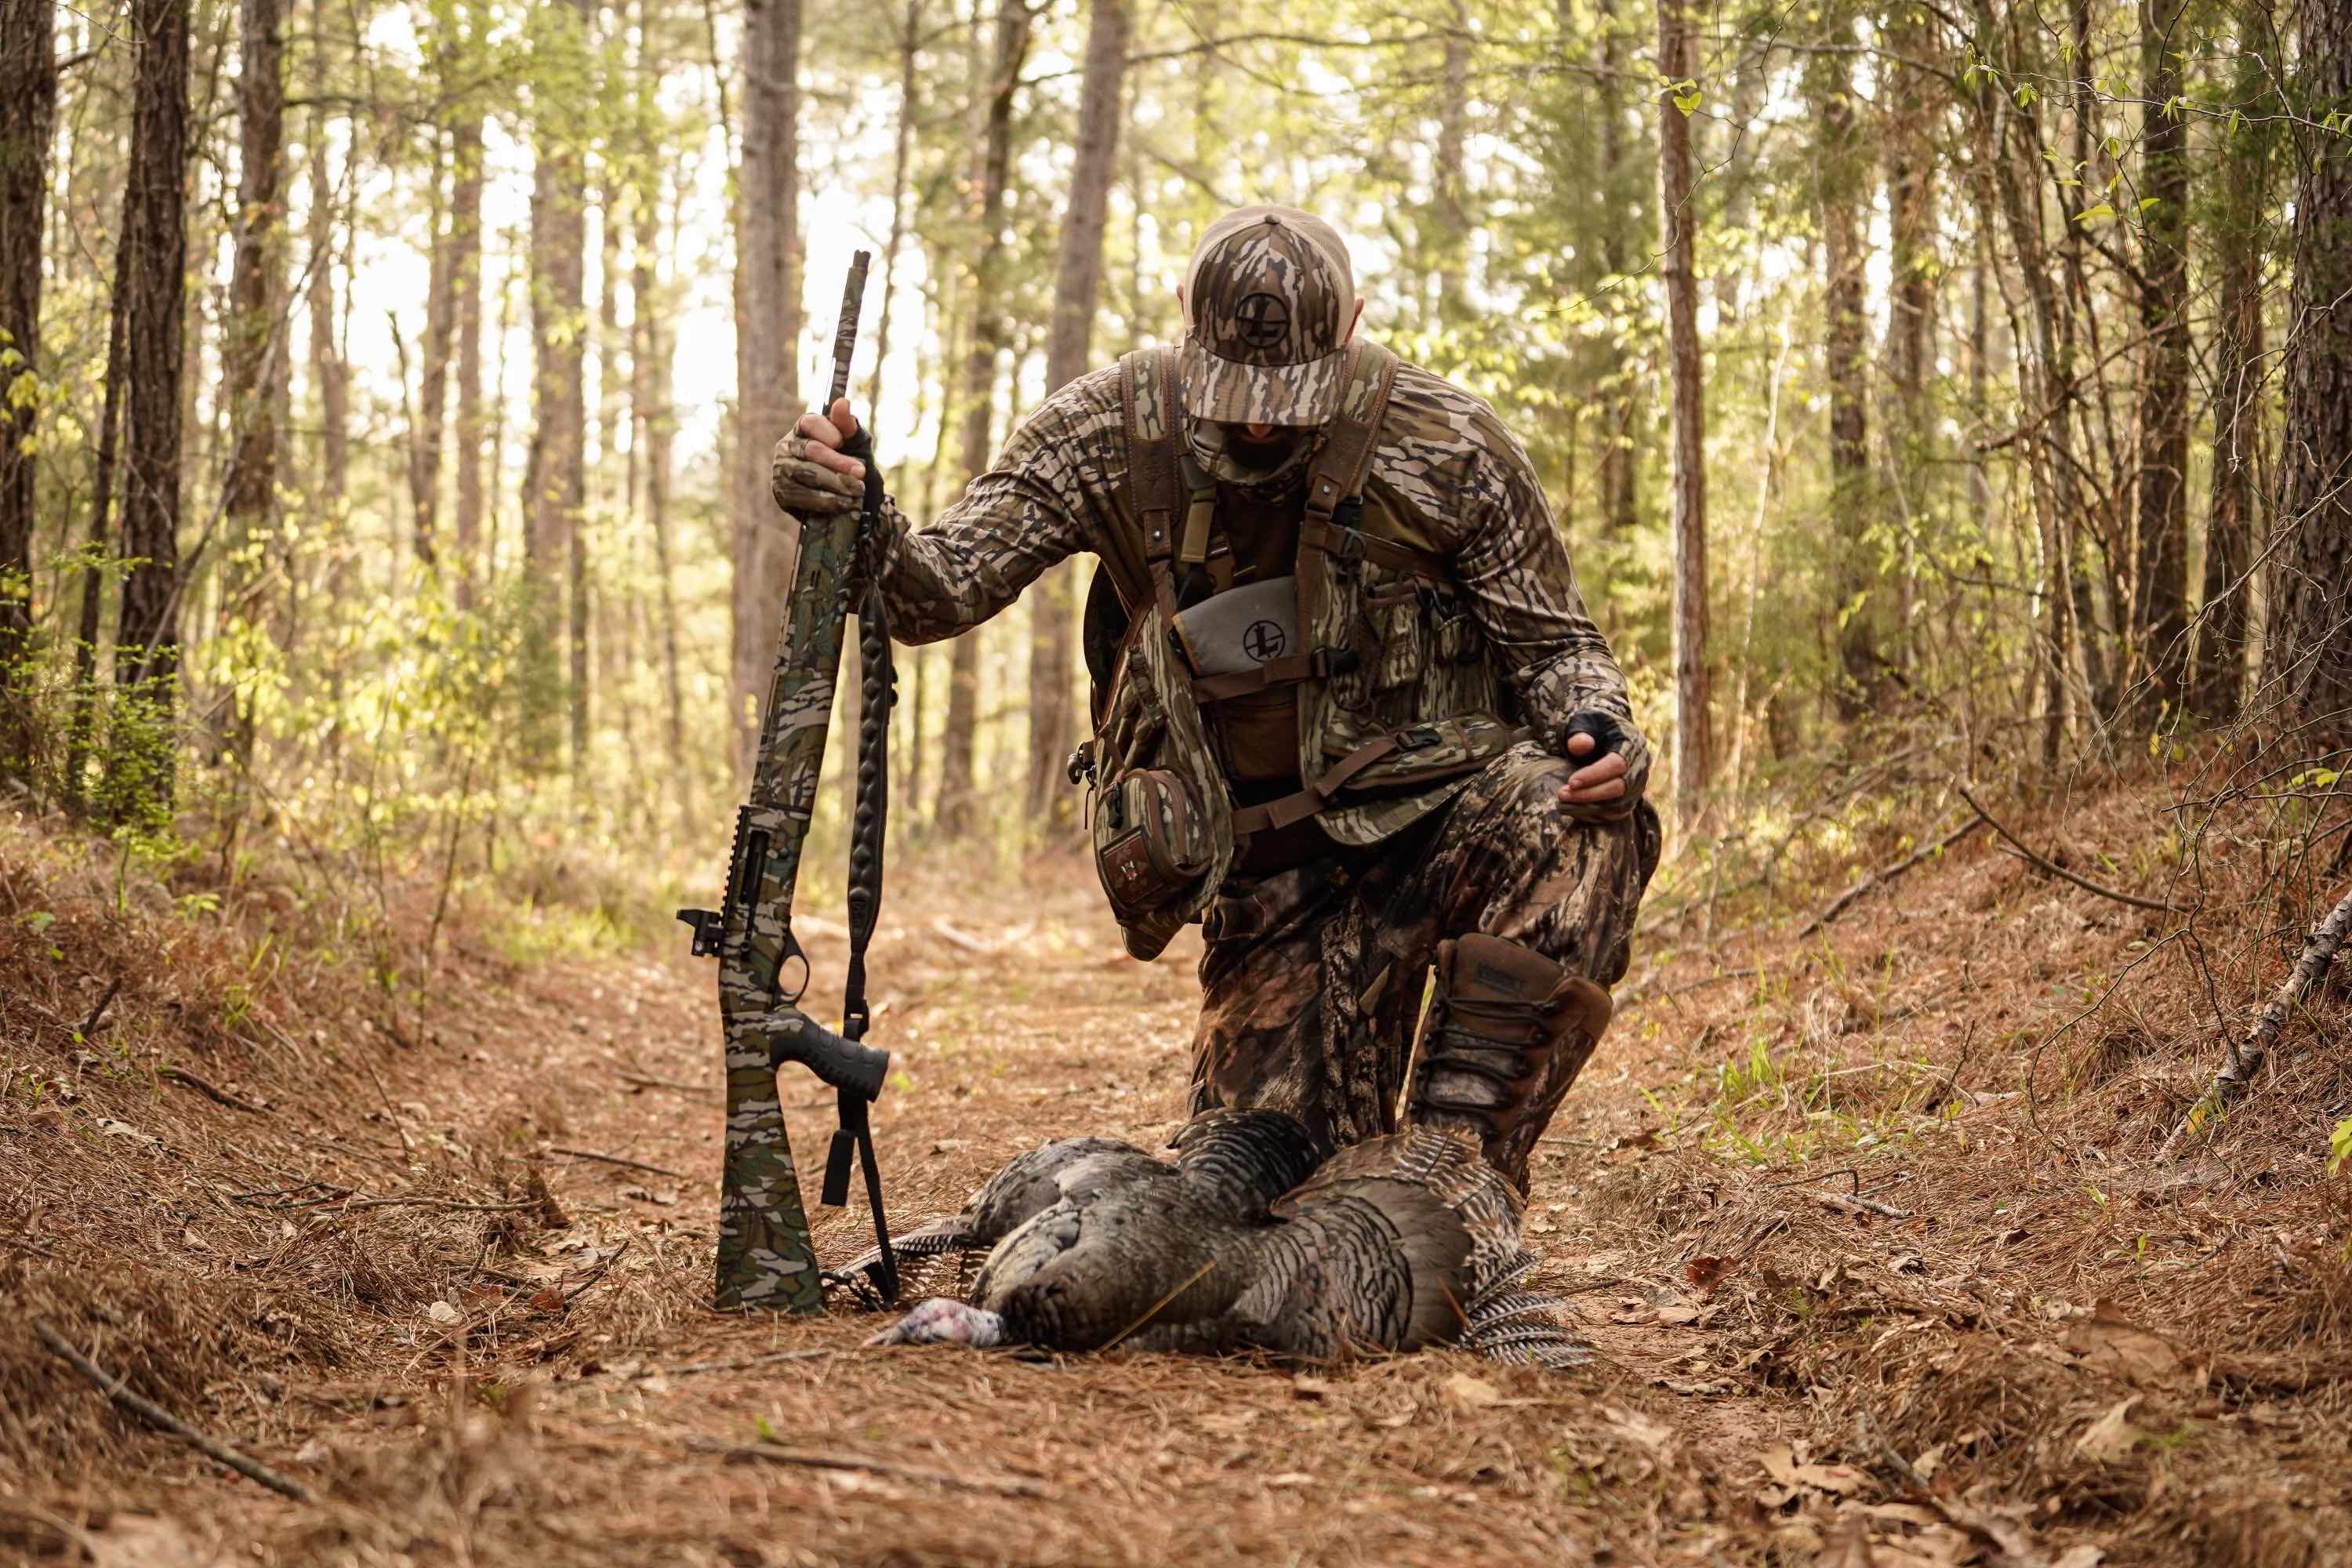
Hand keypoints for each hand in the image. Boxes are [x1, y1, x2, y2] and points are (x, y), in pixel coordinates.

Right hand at [769, 398, 869, 516]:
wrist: (845, 496)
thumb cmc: (847, 461)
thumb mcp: (854, 443)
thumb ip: (848, 424)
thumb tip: (843, 402)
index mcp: (803, 428)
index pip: (810, 422)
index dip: (826, 431)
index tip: (842, 441)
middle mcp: (787, 446)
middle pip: (810, 450)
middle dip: (838, 462)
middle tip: (860, 472)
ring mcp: (781, 469)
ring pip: (806, 474)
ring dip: (834, 484)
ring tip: (856, 491)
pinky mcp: (781, 492)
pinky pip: (801, 496)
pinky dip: (824, 501)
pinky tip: (842, 504)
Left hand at [1557, 727, 1629, 808]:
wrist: (1602, 735)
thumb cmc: (1591, 727)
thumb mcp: (1582, 722)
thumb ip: (1580, 732)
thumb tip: (1580, 745)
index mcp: (1632, 743)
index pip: (1617, 764)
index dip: (1595, 775)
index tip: (1571, 782)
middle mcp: (1640, 767)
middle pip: (1619, 788)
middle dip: (1589, 794)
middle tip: (1561, 794)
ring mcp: (1636, 785)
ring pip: (1617, 805)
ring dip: (1588, 807)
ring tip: (1562, 802)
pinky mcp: (1628, 799)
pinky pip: (1613, 813)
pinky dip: (1593, 815)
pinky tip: (1571, 809)